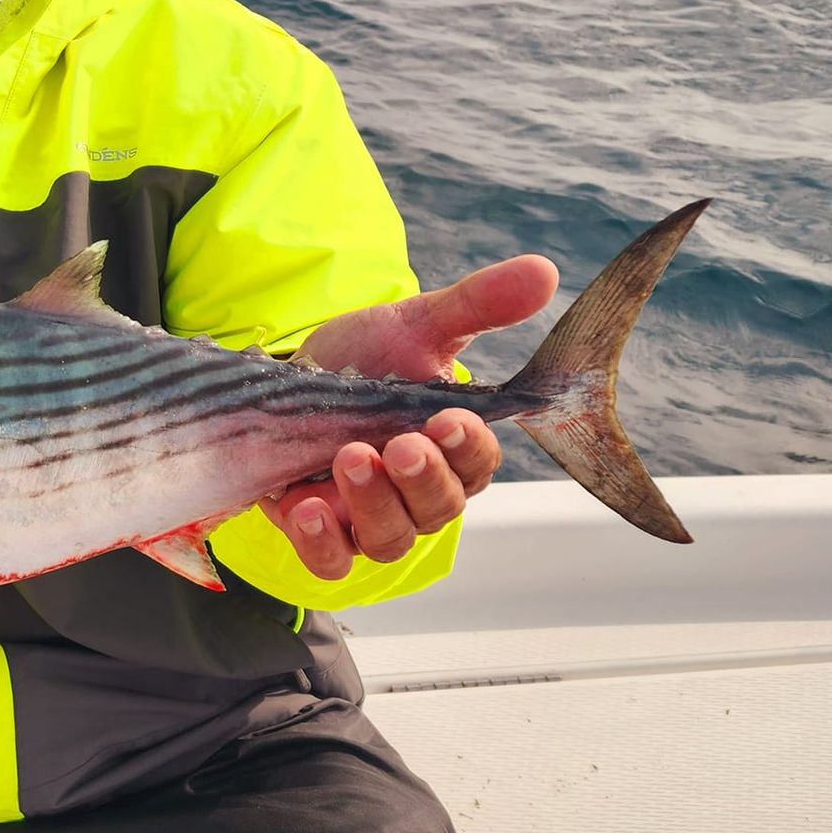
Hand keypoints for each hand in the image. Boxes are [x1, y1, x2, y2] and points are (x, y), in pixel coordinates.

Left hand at [258, 253, 558, 579]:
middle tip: (401, 444)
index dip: (468, 446)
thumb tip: (544, 271)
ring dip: (372, 504)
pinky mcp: (320, 533)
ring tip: (350, 458)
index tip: (451, 417)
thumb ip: (477, 304)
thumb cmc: (365, 359)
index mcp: (453, 450)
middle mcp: (418, 494)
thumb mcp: (416, 326)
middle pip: (439, 508)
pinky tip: (305, 510)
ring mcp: (369, 519)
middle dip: (422, 478)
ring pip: (388, 538)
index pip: (477, 463)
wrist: (288, 380)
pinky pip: (330, 561)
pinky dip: (322, 544)